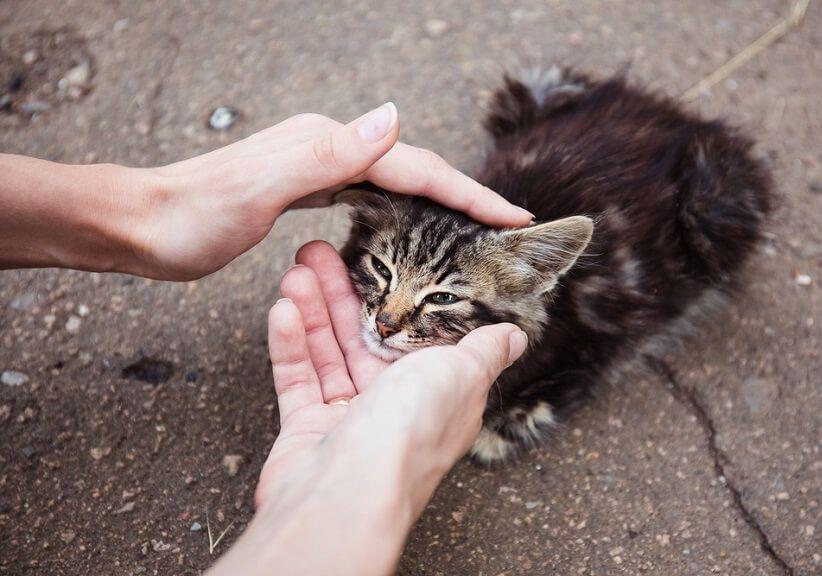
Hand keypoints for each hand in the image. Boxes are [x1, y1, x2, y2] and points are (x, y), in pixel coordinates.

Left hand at [129, 104, 532, 279]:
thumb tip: (392, 117)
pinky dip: (403, 207)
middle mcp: (328, 148)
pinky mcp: (306, 186)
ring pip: (395, 181)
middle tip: (506, 225)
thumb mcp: (257, 186)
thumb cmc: (191, 216)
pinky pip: (371, 194)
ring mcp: (317, 165)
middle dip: (463, 196)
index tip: (510, 218)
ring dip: (438, 200)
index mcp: (327, 147)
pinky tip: (410, 223)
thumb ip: (325, 153)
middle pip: (412, 170)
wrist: (142, 224)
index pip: (414, 169)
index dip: (466, 195)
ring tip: (473, 225)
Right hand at [256, 240, 527, 511]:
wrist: (346, 495)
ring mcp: (350, 420)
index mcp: (438, 393)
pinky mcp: (309, 431)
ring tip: (296, 269)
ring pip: (329, 353)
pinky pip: (298, 379)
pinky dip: (291, 345)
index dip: (396, 296)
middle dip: (342, 293)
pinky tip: (283, 310)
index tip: (375, 262)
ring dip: (312, 309)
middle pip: (365, 336)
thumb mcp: (460, 375)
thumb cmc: (408, 433)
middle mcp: (396, 407)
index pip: (416, 334)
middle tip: (318, 252)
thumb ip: (482, 350)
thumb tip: (514, 337)